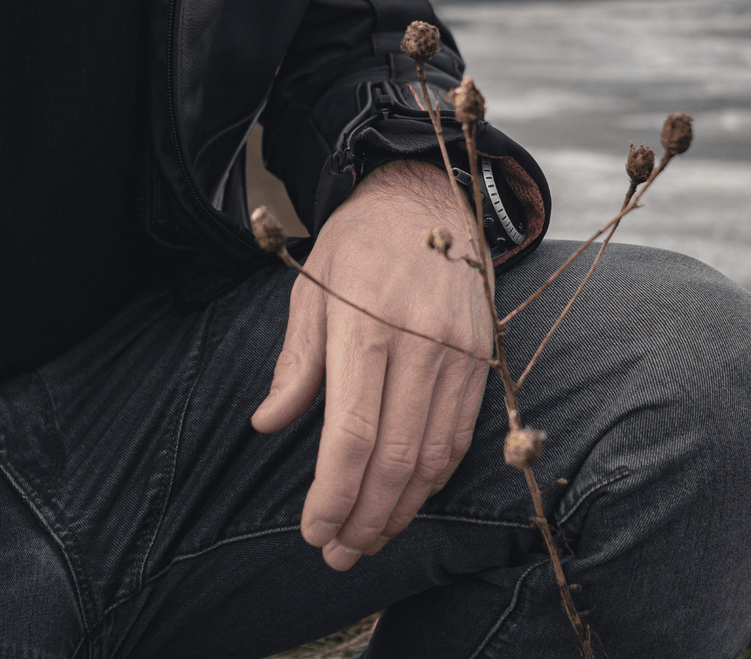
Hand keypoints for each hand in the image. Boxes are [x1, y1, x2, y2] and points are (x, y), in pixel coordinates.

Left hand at [251, 160, 492, 569]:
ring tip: (369, 537)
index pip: (352, 435)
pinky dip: (433, 478)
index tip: (313, 531)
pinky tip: (407, 498)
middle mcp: (419, 343)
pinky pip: (460, 435)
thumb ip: (296, 363)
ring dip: (401, 508)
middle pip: (394, 458)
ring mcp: (458, 353)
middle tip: (338, 553)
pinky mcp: (483, 358)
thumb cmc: (358, 244)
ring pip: (432, 456)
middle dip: (364, 517)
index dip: (334, 495)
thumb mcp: (311, 289)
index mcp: (366, 326)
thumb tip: (267, 424)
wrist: (428, 197)